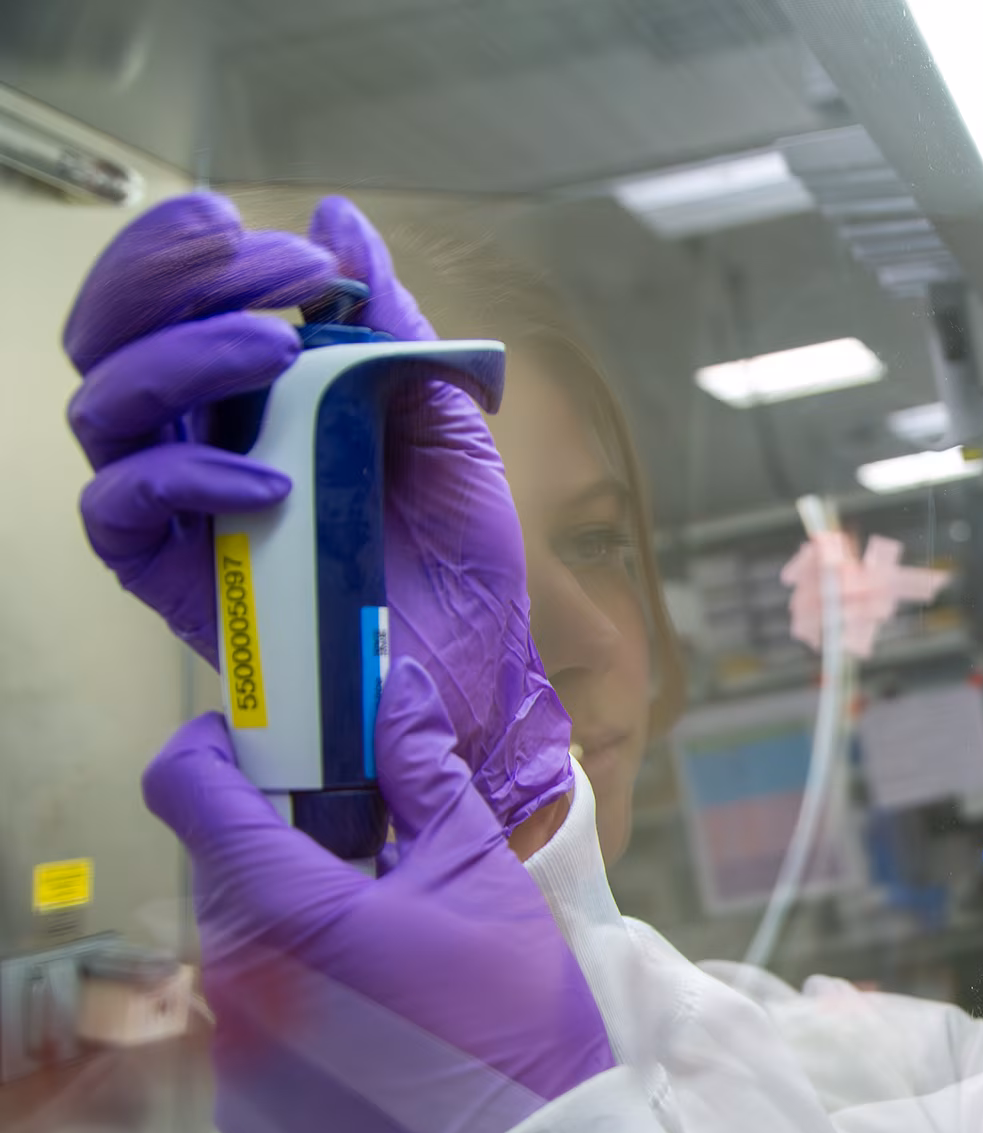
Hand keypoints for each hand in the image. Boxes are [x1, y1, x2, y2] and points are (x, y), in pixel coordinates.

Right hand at [66, 193, 571, 832]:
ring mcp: (175, 504)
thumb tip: (340, 217)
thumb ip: (386, 318)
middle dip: (178, 280)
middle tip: (276, 277)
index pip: (170, 292)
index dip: (204, 250)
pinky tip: (266, 476)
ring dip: (185, 358)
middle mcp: (192, 434)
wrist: (473, 662)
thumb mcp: (436, 412)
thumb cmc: (451, 546)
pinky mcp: (168, 574)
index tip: (300, 250)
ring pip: (106, 406)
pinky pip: (124, 508)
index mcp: (245, 387)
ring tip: (279, 349)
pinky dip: (187, 476)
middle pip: (112, 333)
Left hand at [145, 659, 614, 1132]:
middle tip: (371, 844)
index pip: (187, 789)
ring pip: (242, 944)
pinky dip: (299, 1000)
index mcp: (287, 907)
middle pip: (226, 867)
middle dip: (285, 837)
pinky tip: (377, 1020)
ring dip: (296, 921)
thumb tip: (396, 698)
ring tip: (387, 944)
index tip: (269, 740)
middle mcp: (236, 979)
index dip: (218, 748)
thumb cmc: (513, 1013)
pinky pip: (254, 1021)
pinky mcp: (246, 1106)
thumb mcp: (481, 875)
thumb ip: (423, 777)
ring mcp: (234, 1050)